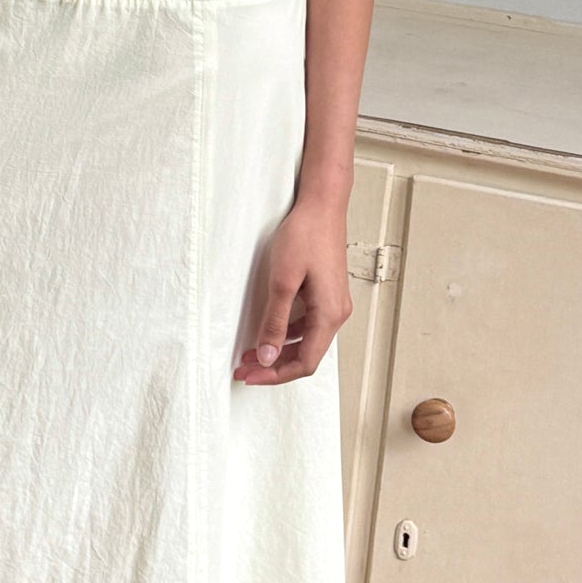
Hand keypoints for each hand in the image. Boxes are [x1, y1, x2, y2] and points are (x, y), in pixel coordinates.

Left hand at [233, 194, 350, 384]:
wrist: (322, 206)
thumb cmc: (305, 236)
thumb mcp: (282, 281)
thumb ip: (275, 322)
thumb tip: (267, 356)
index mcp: (329, 314)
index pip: (305, 362)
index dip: (275, 374)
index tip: (250, 376)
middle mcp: (337, 314)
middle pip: (307, 356)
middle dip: (274, 366)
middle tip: (244, 369)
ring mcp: (333, 304)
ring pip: (307, 342)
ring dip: (279, 351)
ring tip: (250, 353)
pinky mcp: (327, 294)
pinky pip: (308, 325)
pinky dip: (288, 334)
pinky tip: (268, 331)